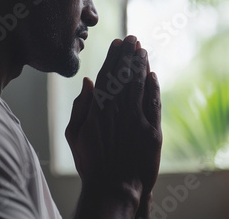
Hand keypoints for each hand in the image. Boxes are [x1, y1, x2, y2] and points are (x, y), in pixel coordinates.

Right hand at [65, 35, 161, 216]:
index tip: (118, 42)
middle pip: (125, 75)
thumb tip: (88, 81)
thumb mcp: (74, 135)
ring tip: (143, 51)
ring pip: (140, 85)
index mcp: (98, 109)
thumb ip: (80, 106)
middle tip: (134, 39)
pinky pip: (154, 104)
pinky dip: (154, 88)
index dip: (114, 57)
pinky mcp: (153, 131)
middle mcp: (118, 110)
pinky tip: (153, 75)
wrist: (114, 188)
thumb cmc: (92, 163)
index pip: (107, 75)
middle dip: (130, 54)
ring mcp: (137, 119)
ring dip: (142, 66)